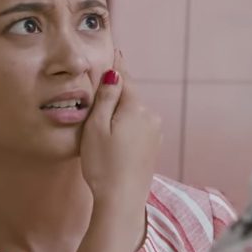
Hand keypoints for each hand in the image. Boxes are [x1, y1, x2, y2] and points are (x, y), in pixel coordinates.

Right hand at [81, 49, 162, 209]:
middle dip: (114, 96)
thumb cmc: (103, 165)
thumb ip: (106, 98)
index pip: (124, 79)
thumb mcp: (96, 127)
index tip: (116, 51)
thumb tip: (114, 74)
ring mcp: (155, 134)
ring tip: (102, 128)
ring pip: (133, 114)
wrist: (122, 201)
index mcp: (135, 108)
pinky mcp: (154, 148)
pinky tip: (115, 142)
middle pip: (129, 97)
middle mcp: (150, 117)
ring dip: (120, 115)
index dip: (116, 66)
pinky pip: (138, 129)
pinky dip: (127, 129)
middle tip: (96, 100)